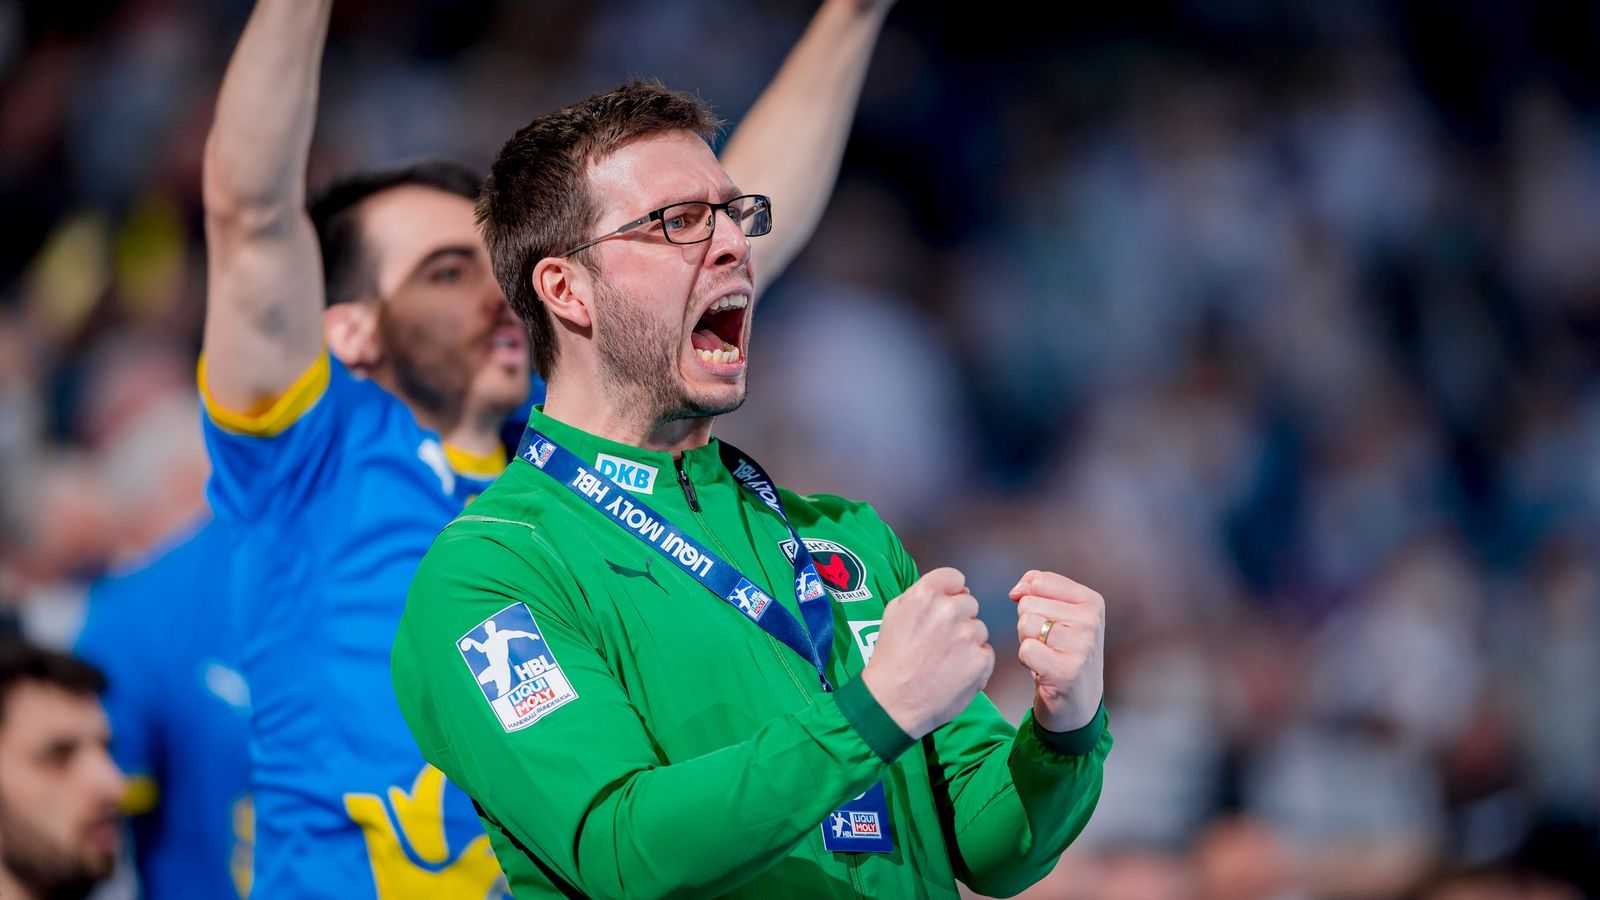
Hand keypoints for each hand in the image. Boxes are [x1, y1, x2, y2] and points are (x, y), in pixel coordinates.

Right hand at [859, 568, 993, 738]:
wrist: (893, 703)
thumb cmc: (891, 659)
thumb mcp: (894, 613)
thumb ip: (922, 594)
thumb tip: (956, 589)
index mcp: (925, 595)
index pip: (955, 578)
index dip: (949, 593)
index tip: (941, 609)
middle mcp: (949, 610)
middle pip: (969, 603)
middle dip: (957, 619)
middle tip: (938, 641)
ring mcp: (968, 635)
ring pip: (979, 629)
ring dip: (967, 641)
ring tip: (943, 660)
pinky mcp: (981, 660)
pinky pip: (986, 653)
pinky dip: (974, 663)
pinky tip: (953, 673)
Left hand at [1011, 570, 1104, 731]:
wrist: (1078, 702)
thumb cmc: (1063, 652)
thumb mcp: (1060, 614)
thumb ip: (1037, 590)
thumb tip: (1015, 591)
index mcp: (1092, 601)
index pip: (1039, 581)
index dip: (1030, 600)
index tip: (1048, 621)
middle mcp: (1091, 621)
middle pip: (1028, 604)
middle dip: (1028, 624)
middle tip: (1048, 644)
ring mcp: (1081, 646)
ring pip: (1025, 624)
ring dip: (1027, 642)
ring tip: (1046, 655)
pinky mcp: (1066, 671)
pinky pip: (1025, 650)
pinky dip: (1026, 660)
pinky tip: (1044, 670)